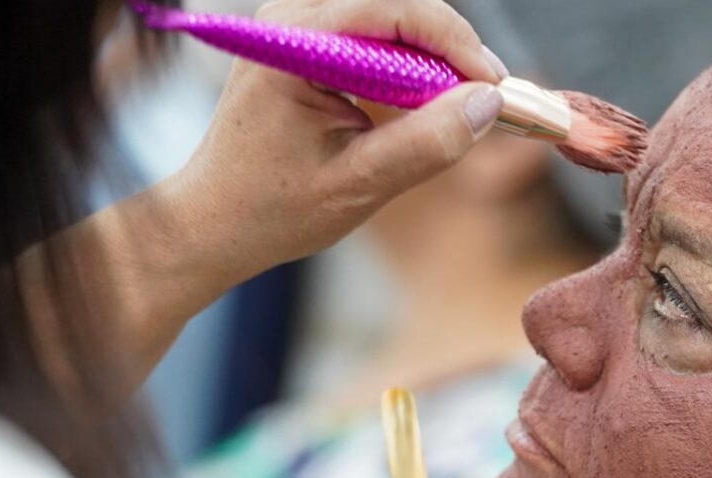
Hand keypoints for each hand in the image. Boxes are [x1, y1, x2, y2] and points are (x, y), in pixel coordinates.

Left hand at [54, 0, 507, 396]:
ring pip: (396, 22)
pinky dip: (413, 71)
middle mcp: (294, 19)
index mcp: (293, 42)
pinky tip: (427, 108)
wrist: (216, 222)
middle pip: (400, 8)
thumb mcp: (359, 183)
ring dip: (435, 61)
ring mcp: (301, 28)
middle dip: (451, 50)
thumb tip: (487, 103)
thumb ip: (426, 143)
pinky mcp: (312, 46)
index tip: (494, 86)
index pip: (396, 9)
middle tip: (486, 101)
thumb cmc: (272, 209)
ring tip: (461, 109)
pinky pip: (379, 40)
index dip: (456, 42)